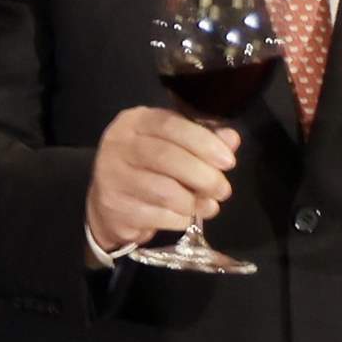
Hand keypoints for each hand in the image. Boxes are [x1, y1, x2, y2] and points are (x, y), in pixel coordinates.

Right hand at [84, 105, 240, 254]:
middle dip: (203, 176)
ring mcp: (112, 177)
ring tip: (209, 205)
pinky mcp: (115, 208)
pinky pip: (158, 216)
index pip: (170, 124)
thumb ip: (202, 140)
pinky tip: (186, 216)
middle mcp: (118, 146)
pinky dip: (180, 218)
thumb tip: (231, 139)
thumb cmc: (148, 167)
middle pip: (166, 157)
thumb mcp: (173, 145)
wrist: (110, 204)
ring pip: (164, 190)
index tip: (228, 161)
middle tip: (223, 190)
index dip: (204, 142)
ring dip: (194, 201)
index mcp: (134, 122)